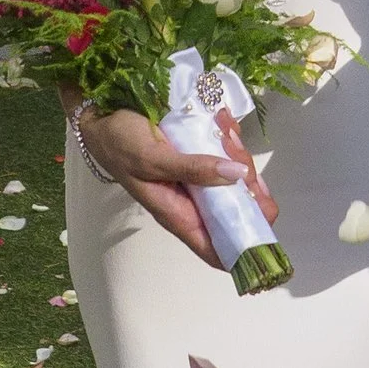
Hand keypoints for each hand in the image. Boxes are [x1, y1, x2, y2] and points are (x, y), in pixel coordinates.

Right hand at [68, 97, 277, 266]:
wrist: (101, 117)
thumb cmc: (120, 144)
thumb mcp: (153, 158)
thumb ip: (193, 168)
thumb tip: (237, 175)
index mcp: (179, 215)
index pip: (218, 250)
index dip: (247, 247)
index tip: (267, 224)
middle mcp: (192, 202)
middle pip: (238, 210)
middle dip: (249, 186)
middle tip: (240, 156)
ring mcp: (197, 180)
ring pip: (237, 179)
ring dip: (238, 154)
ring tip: (225, 130)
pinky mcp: (198, 158)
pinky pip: (226, 155)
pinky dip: (229, 139)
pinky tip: (220, 121)